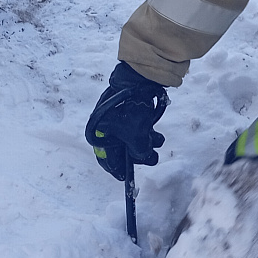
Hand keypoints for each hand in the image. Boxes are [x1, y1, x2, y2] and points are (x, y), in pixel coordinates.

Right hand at [85, 62, 168, 180]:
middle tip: (151, 158)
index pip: (106, 158)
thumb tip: (147, 158)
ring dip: (145, 142)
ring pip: (130, 137)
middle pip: (120, 148)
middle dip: (138, 154)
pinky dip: (145, 132)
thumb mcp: (137, 137)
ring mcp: (114, 116)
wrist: (138, 79)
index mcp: (99, 133)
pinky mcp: (125, 109)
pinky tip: (157, 134)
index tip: (126, 177)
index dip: (117, 169)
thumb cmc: (133, 109)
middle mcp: (103, 125)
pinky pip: (134, 126)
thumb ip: (140, 153)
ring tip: (159, 142)